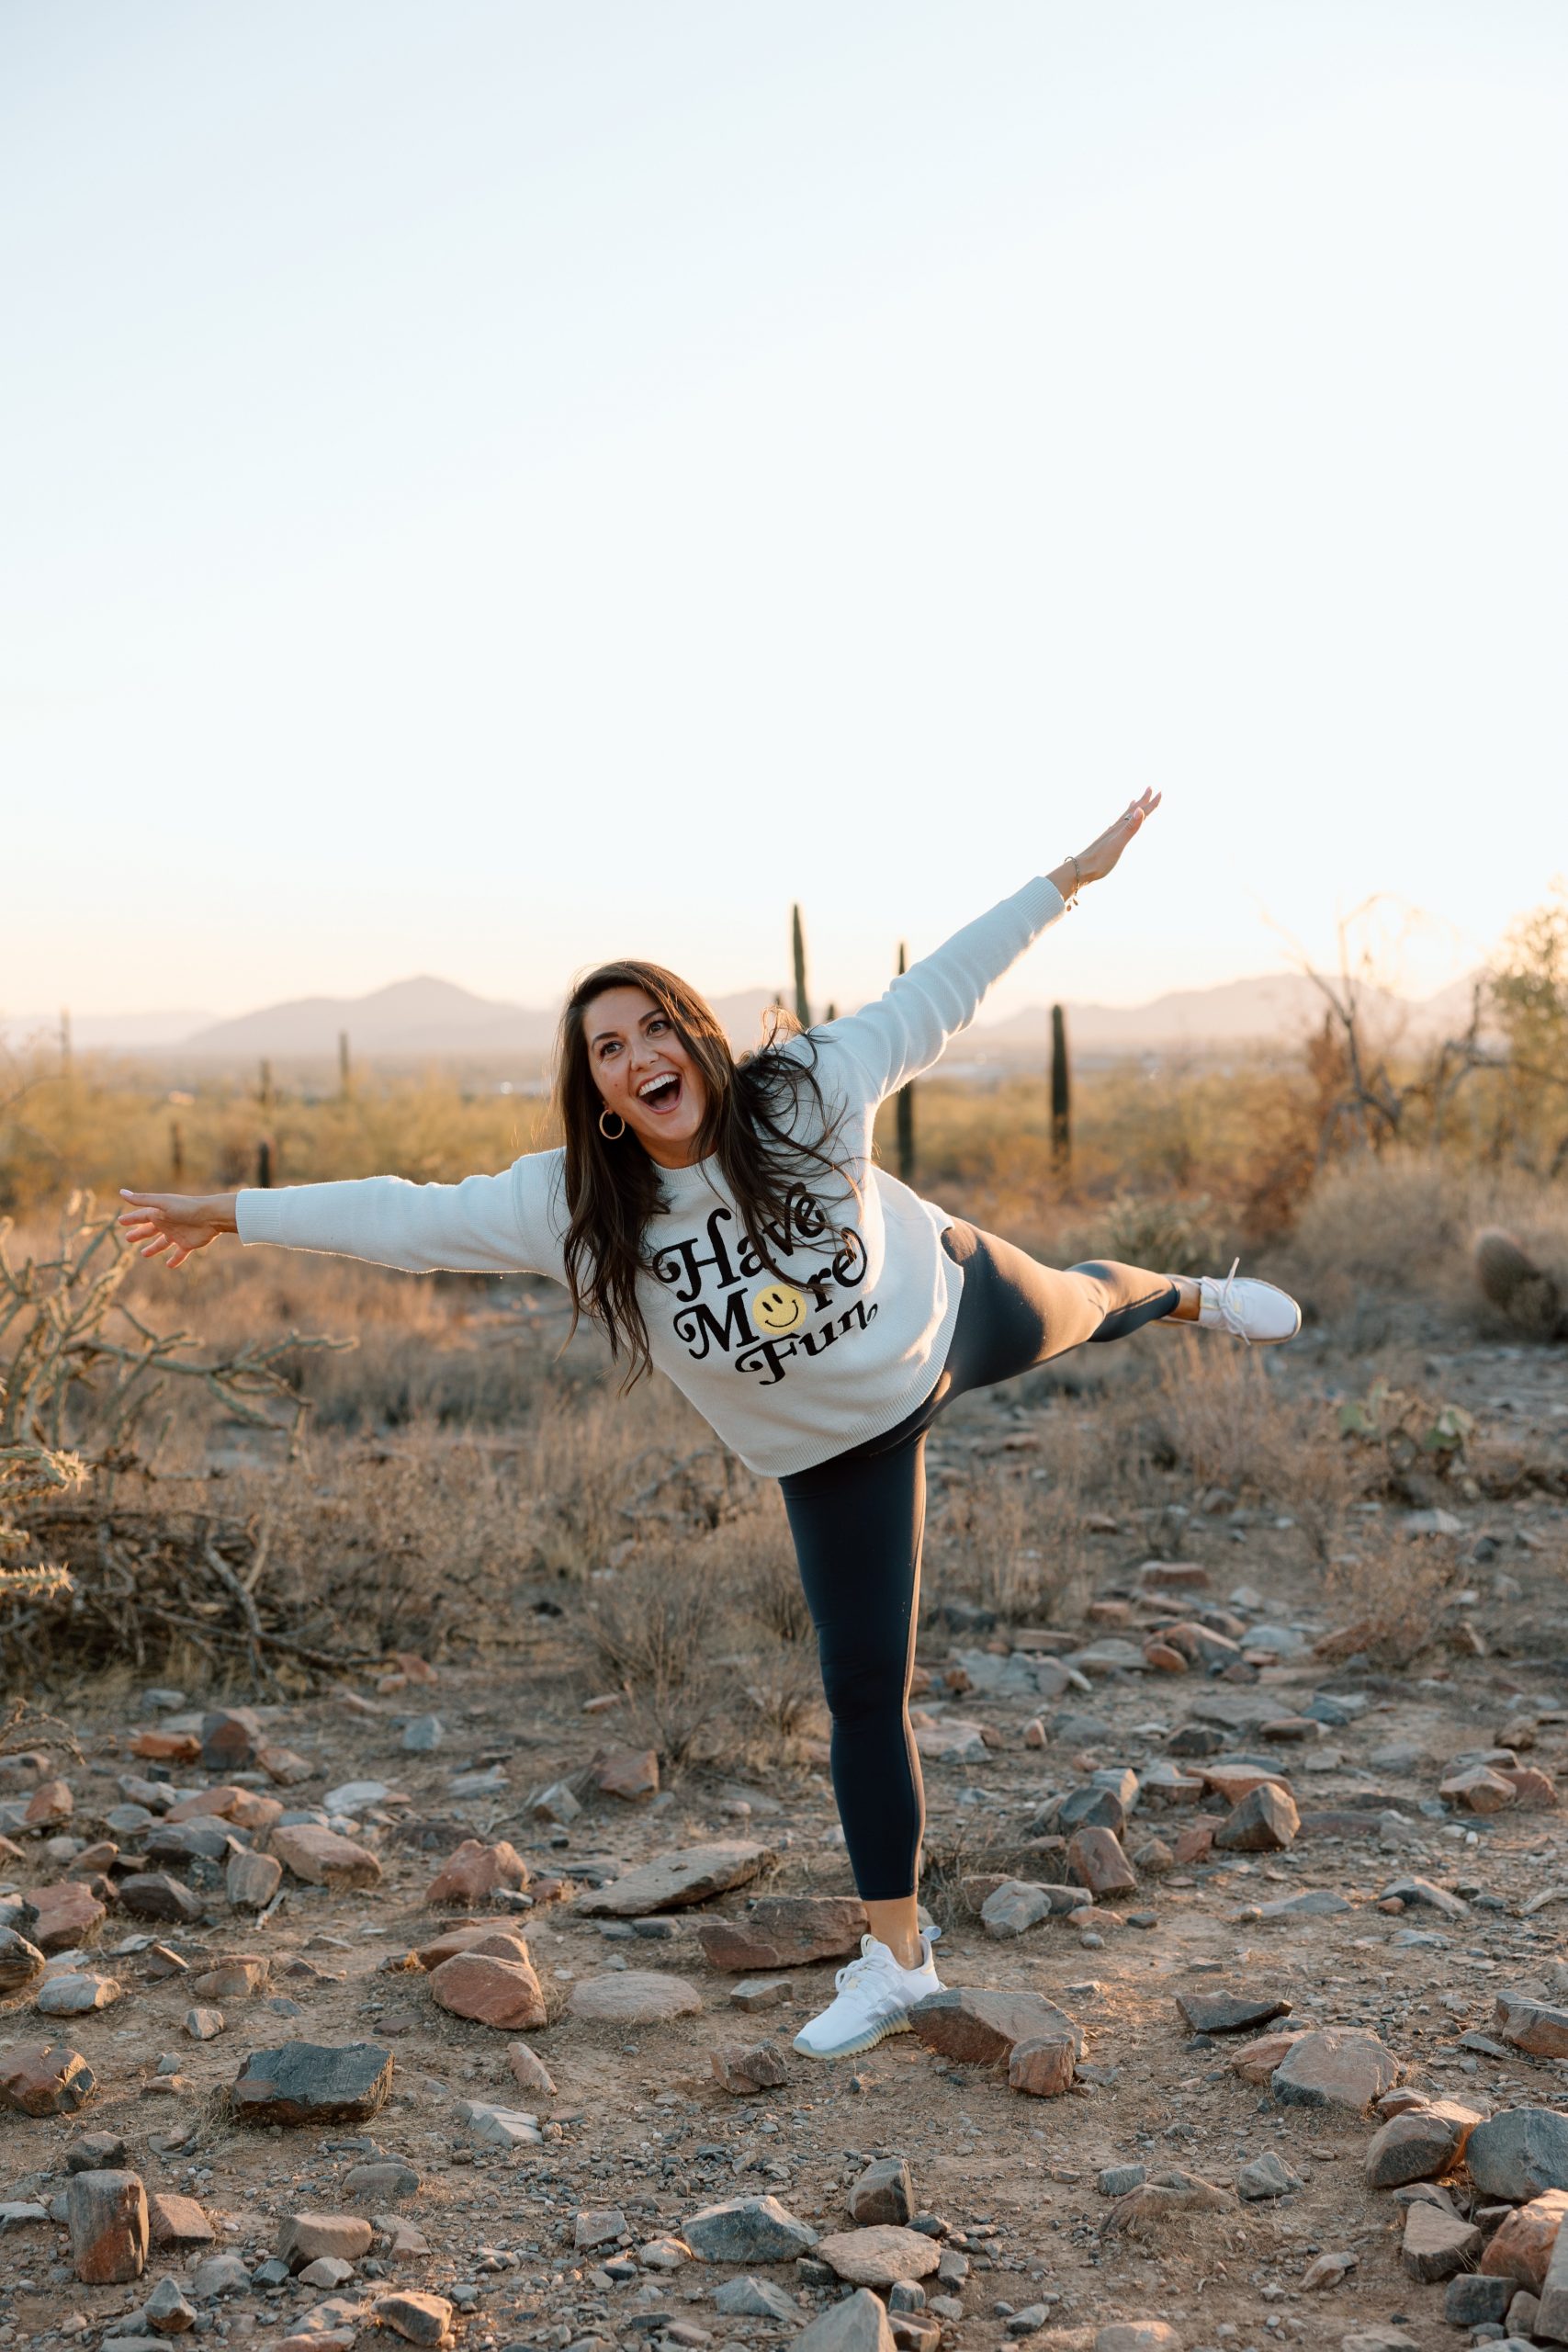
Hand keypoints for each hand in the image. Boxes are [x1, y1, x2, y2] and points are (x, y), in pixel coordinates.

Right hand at [117, 1190, 237, 1268]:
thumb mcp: (162, 1203)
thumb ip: (142, 1200)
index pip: (141, 1216)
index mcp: (160, 1213)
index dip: (131, 1219)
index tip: (120, 1221)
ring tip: (144, 1254)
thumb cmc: (186, 1208)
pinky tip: (169, 1266)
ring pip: (162, 1243)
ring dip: (154, 1248)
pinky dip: (175, 1260)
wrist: (211, 1216)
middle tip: (127, 1238)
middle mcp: (167, 1223)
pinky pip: (180, 1254)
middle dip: (139, 1234)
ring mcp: (177, 1235)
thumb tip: (121, 1192)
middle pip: (150, 1230)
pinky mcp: (188, 1244)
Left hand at [1057, 788, 1161, 892]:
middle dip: (1142, 800)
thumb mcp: (1118, 844)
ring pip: (1124, 817)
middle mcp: (1115, 828)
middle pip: (1131, 811)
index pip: (1140, 813)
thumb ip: (1130, 828)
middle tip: (1149, 788)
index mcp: (1121, 828)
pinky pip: (1117, 827)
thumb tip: (1140, 810)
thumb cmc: (1100, 859)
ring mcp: (1110, 835)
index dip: (1151, 804)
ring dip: (1132, 809)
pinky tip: (1119, 825)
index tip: (1160, 792)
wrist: (1081, 870)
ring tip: (1135, 801)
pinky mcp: (1106, 842)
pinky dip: (1122, 822)